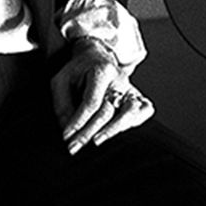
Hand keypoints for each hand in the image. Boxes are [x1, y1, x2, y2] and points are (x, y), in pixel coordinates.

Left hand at [51, 39, 154, 154]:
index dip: (78, 121)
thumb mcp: (61, 81)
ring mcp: (132, 89)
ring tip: (96, 141)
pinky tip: (117, 131)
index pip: (92, 101)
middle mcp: (121, 80)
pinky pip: (145, 111)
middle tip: (74, 147)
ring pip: (131, 112)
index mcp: (102, 71)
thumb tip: (68, 131)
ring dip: (113, 130)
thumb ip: (62, 105)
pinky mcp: (138, 97)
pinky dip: (134, 123)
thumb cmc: (78, 71)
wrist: (97, 58)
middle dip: (89, 132)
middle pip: (109, 110)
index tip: (67, 137)